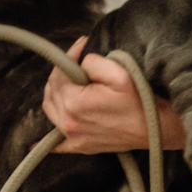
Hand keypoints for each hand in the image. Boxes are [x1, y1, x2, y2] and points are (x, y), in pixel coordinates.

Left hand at [40, 42, 183, 154]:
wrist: (155, 129)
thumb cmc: (141, 101)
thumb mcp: (119, 72)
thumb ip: (93, 62)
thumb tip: (81, 61)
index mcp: (74, 103)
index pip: (60, 73)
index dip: (69, 55)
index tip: (82, 45)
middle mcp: (68, 122)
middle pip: (51, 91)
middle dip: (61, 74)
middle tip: (76, 63)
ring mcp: (73, 137)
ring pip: (50, 110)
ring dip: (55, 94)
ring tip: (68, 83)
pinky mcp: (81, 146)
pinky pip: (57, 145)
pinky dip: (45, 141)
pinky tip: (35, 142)